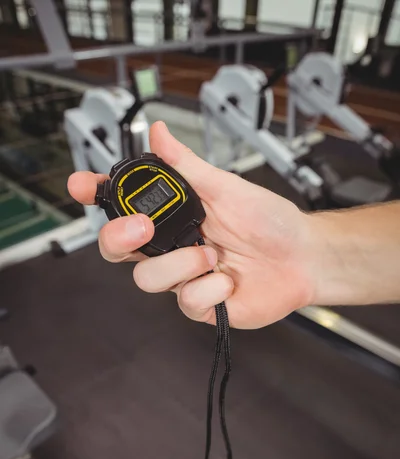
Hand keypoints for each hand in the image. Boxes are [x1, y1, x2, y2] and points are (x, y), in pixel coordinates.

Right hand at [68, 121, 317, 328]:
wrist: (303, 258)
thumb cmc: (269, 222)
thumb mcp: (227, 188)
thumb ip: (188, 166)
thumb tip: (158, 133)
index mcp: (173, 215)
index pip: (123, 206)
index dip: (97, 195)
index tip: (82, 184)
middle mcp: (172, 246)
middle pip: (118, 248)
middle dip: (120, 237)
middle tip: (143, 227)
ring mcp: (183, 277)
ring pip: (147, 278)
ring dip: (182, 264)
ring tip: (214, 254)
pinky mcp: (199, 304)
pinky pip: (186, 301)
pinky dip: (212, 288)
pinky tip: (231, 280)